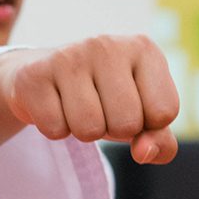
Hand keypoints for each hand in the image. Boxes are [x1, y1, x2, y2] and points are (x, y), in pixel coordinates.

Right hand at [0, 35, 178, 159]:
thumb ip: (160, 142)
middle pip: (127, 124)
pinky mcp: (34, 75)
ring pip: (89, 130)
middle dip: (112, 130)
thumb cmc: (102, 98)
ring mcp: (68, 56)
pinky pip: (56, 130)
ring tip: (75, 107)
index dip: (146, 124)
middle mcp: (107, 45)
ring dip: (83, 132)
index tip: (129, 106)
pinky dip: (55, 129)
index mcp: (144, 49)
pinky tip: (53, 105)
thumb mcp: (141, 118)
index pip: (164, 112)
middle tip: (98, 109)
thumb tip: (144, 153)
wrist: (43, 77)